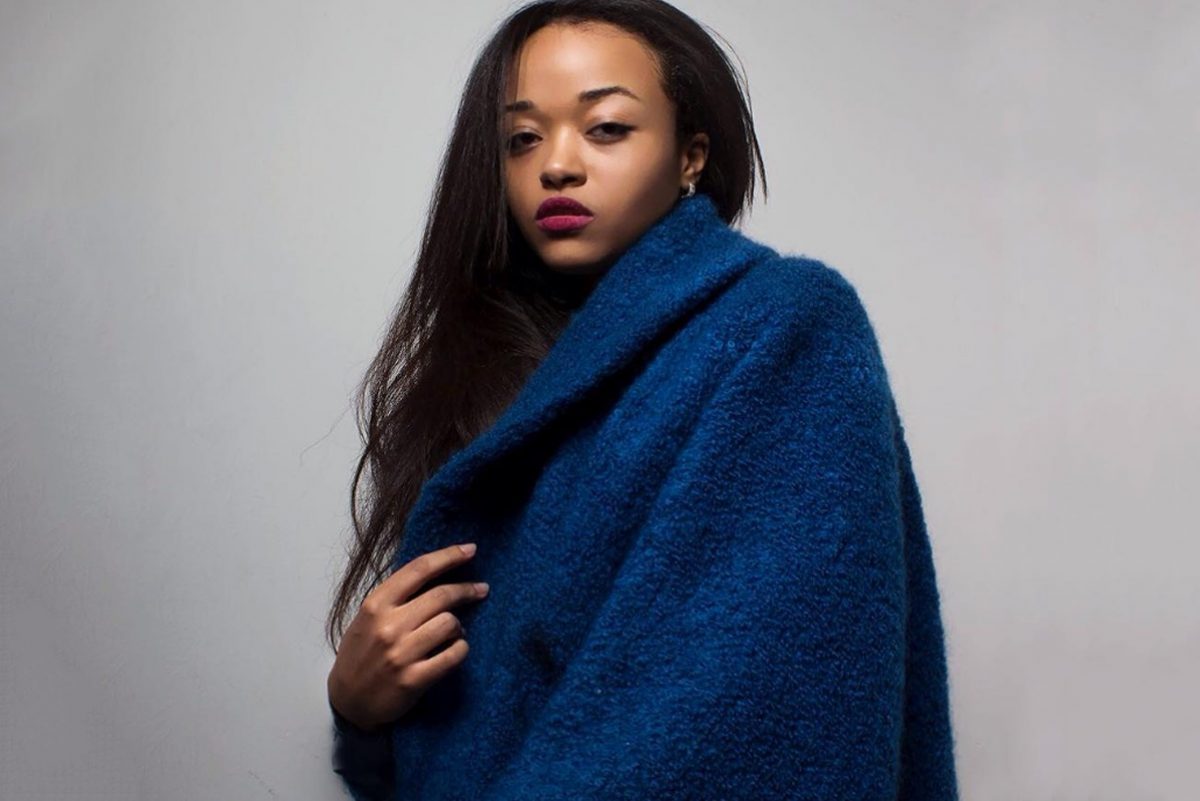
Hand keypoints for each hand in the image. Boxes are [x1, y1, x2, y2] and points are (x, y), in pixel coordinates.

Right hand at [327, 542, 489, 731]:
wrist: (347, 701)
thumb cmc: (360, 654)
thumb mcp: (368, 618)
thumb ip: (396, 597)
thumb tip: (437, 572)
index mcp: (375, 605)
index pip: (418, 570)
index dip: (448, 556)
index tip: (470, 550)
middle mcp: (388, 626)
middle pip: (441, 596)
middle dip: (467, 590)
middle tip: (480, 589)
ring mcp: (401, 654)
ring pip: (450, 624)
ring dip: (459, 626)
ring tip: (454, 631)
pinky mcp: (413, 680)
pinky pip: (454, 655)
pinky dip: (461, 649)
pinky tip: (455, 649)